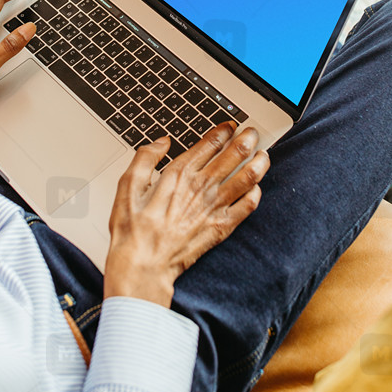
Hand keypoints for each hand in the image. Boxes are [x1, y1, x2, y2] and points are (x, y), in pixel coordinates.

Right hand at [104, 122, 270, 307]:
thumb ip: (145, 157)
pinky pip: (247, 206)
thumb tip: (162, 142)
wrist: (143, 265)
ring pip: (248, 177)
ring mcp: (214, 207)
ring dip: (259, 162)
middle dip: (248, 139)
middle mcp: (201, 186)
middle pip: (235, 154)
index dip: (224, 130)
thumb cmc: (132, 228)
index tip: (230, 126)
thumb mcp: (127, 184)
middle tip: (253, 132)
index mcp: (180, 173)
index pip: (211, 143)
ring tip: (264, 154)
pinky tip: (256, 188)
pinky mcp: (221, 227)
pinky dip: (255, 193)